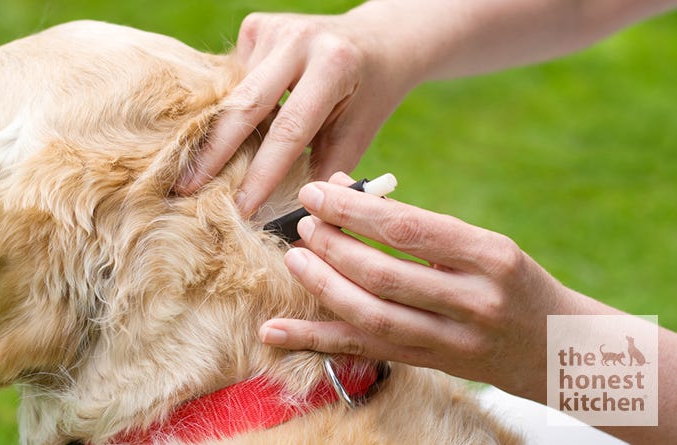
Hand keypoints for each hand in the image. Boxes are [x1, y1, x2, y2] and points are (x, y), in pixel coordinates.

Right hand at [175, 7, 422, 215]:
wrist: (376, 41)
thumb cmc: (368, 96)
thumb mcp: (357, 134)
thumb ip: (323, 172)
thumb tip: (288, 220)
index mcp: (333, 65)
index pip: (289, 129)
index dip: (262, 173)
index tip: (240, 208)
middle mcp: (299, 40)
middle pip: (245, 105)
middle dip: (214, 153)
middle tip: (185, 190)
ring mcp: (274, 28)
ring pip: (234, 93)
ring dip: (219, 133)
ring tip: (195, 171)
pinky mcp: (256, 26)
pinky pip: (233, 79)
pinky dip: (231, 108)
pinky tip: (230, 128)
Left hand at [259, 172, 587, 402]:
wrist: (559, 348)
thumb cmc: (512, 282)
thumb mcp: (484, 245)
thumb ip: (421, 227)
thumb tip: (347, 195)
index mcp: (490, 256)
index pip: (410, 229)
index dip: (355, 210)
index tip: (316, 192)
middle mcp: (474, 301)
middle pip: (386, 274)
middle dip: (334, 248)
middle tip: (304, 225)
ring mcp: (454, 341)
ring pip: (373, 316)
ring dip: (324, 288)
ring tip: (295, 260)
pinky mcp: (433, 365)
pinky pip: (366, 351)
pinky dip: (316, 340)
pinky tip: (275, 331)